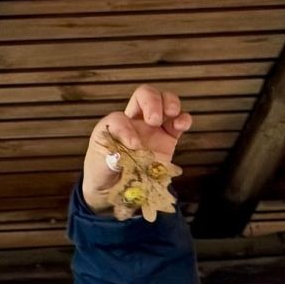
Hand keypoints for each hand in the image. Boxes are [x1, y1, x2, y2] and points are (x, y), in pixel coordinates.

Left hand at [81, 84, 192, 210]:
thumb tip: (130, 148)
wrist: (114, 189)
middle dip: (151, 101)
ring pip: (164, 101)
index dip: (124, 129)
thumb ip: (111, 156)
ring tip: (170, 114)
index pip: (119, 117)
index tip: (131, 146)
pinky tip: (181, 126)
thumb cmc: (104, 172)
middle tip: (154, 120)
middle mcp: (134, 122)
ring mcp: (153, 128)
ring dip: (170, 102)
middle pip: (144, 95)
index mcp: (113, 126)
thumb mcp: (100, 165)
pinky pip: (179, 121)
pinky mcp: (168, 137)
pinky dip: (183, 119)